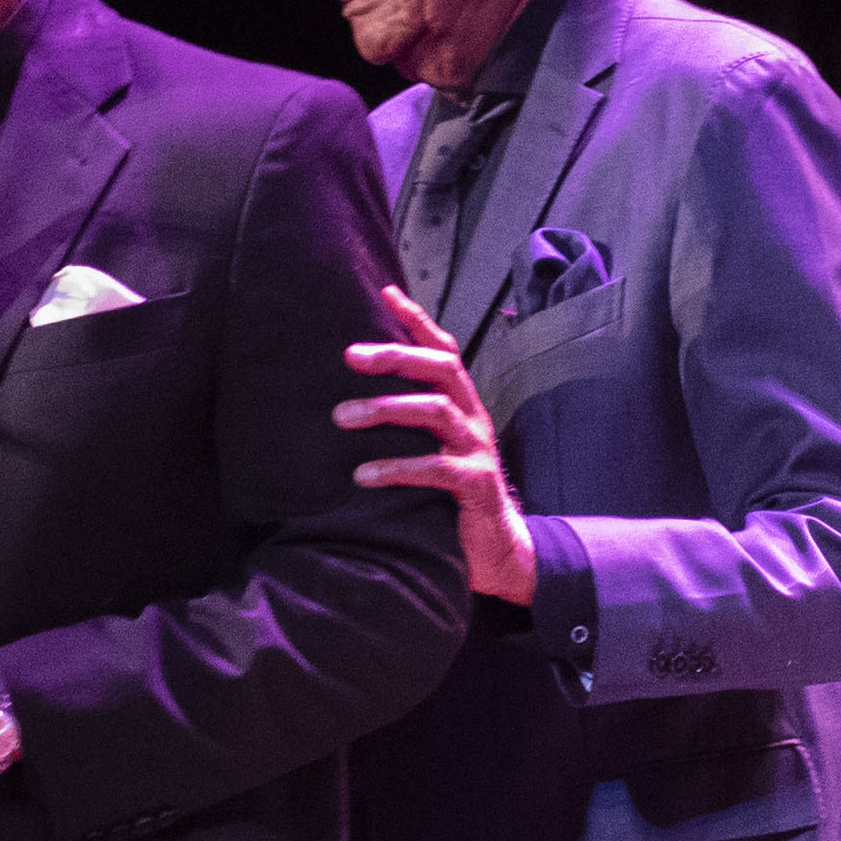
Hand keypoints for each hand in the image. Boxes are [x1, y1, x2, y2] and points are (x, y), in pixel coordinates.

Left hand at [337, 285, 539, 603]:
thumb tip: (352, 396)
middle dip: (395, 356)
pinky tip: (363, 474)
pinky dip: (395, 468)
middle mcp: (472, 418)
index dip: (418, 321)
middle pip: (440, 369)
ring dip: (385, 409)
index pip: (443, 350)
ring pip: (435, 411)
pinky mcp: (475, 485)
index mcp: (461, 404)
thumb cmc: (453, 494)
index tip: (387, 293)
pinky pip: (434, 468)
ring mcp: (476, 449)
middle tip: (350, 356)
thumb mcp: (433, 448)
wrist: (498, 547)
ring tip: (342, 416)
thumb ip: (410, 422)